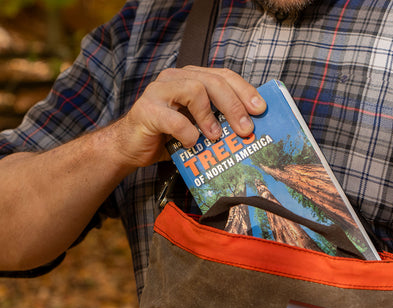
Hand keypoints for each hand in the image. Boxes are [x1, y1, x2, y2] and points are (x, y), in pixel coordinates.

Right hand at [109, 67, 266, 168]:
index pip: (224, 76)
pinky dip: (187, 133)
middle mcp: (175, 78)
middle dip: (234, 105)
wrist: (131, 147)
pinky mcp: (146, 110)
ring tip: (216, 137)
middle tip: (245, 128)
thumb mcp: (199, 126)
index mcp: (191, 78)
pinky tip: (192, 144)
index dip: (245, 91)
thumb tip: (251, 129)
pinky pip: (173, 118)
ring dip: (210, 117)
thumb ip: (219, 120)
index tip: (261, 109)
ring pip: (194, 90)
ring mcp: (159, 91)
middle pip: (213, 81)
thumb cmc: (168, 136)